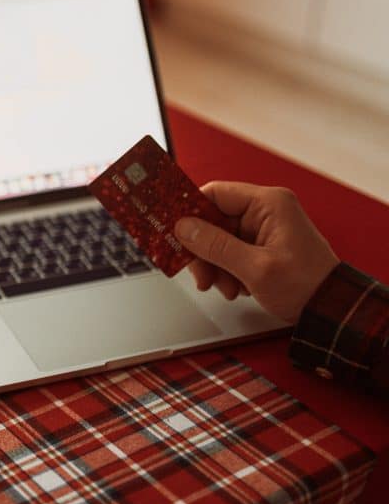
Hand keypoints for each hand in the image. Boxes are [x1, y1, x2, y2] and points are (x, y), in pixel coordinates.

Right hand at [174, 181, 338, 322]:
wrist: (330, 310)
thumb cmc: (305, 286)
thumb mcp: (254, 268)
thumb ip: (216, 246)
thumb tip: (183, 228)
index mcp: (268, 204)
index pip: (215, 193)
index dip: (190, 211)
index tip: (173, 231)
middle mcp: (265, 210)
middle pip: (213, 219)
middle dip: (203, 250)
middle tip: (200, 274)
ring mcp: (263, 227)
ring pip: (218, 238)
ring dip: (214, 265)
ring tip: (223, 288)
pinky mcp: (262, 244)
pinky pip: (230, 250)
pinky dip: (225, 270)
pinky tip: (234, 288)